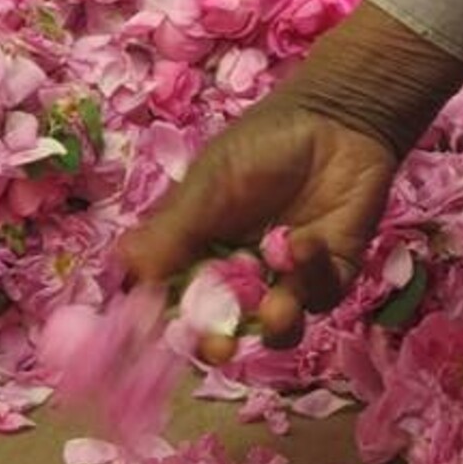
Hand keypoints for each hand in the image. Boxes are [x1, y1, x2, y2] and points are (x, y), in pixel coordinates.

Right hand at [118, 1, 462, 353]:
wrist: (335, 116)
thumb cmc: (262, 142)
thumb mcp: (209, 182)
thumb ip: (172, 230)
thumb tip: (127, 272)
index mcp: (201, 256)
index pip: (178, 303)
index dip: (171, 326)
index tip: (163, 340)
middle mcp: (244, 277)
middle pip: (225, 328)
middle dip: (220, 343)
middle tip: (219, 347)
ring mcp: (289, 278)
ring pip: (278, 325)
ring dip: (276, 323)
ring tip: (278, 308)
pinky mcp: (333, 272)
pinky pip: (322, 294)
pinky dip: (313, 275)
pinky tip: (305, 242)